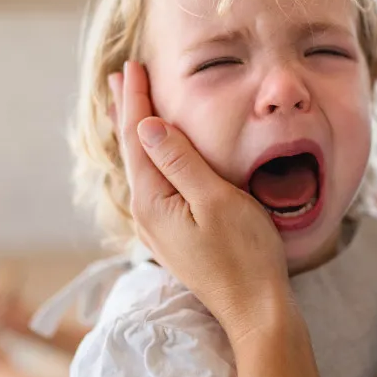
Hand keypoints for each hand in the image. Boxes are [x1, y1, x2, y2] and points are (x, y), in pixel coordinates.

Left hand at [111, 61, 293, 341]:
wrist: (255, 310)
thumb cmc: (244, 255)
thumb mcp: (216, 200)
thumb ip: (181, 161)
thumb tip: (147, 125)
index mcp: (153, 201)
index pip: (139, 138)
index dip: (136, 100)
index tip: (132, 67)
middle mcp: (148, 214)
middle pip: (133, 151)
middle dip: (129, 111)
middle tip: (120, 76)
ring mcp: (159, 228)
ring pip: (142, 168)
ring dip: (138, 133)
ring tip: (129, 107)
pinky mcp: (175, 236)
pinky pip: (154, 184)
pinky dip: (151, 158)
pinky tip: (154, 156)